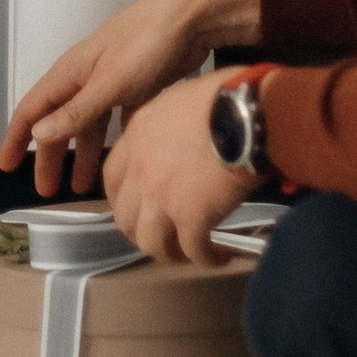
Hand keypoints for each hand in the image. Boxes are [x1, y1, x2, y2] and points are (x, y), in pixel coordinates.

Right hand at [0, 0, 260, 195]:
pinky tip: (117, 159)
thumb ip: (75, 112)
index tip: (6, 166)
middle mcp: (85, 78)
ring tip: (82, 185)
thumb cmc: (146, 43)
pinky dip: (112, 141)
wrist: (190, 20)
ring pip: (88, 124)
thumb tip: (37, 134)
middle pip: (59, 122)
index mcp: (70, 74)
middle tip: (48, 189)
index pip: (31, 110)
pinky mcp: (136, 87)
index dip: (16, 138)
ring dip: (82, 154)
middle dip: (50, 155)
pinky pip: (115, 120)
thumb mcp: (109, 83)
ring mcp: (111, 82)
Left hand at [103, 71, 249, 267]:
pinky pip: (192, 251)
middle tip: (163, 236)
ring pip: (150, 243)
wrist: (246, 115)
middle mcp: (141, 171)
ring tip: (189, 254)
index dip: (120, 199)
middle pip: (125, 218)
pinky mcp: (192, 219)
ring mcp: (162, 198)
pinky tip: (219, 257)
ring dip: (169, 253)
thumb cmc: (222, 97)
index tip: (135, 207)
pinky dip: (205, 259)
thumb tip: (178, 139)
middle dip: (141, 232)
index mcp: (136, 138)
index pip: (110, 178)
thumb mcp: (178, 99)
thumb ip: (166, 125)